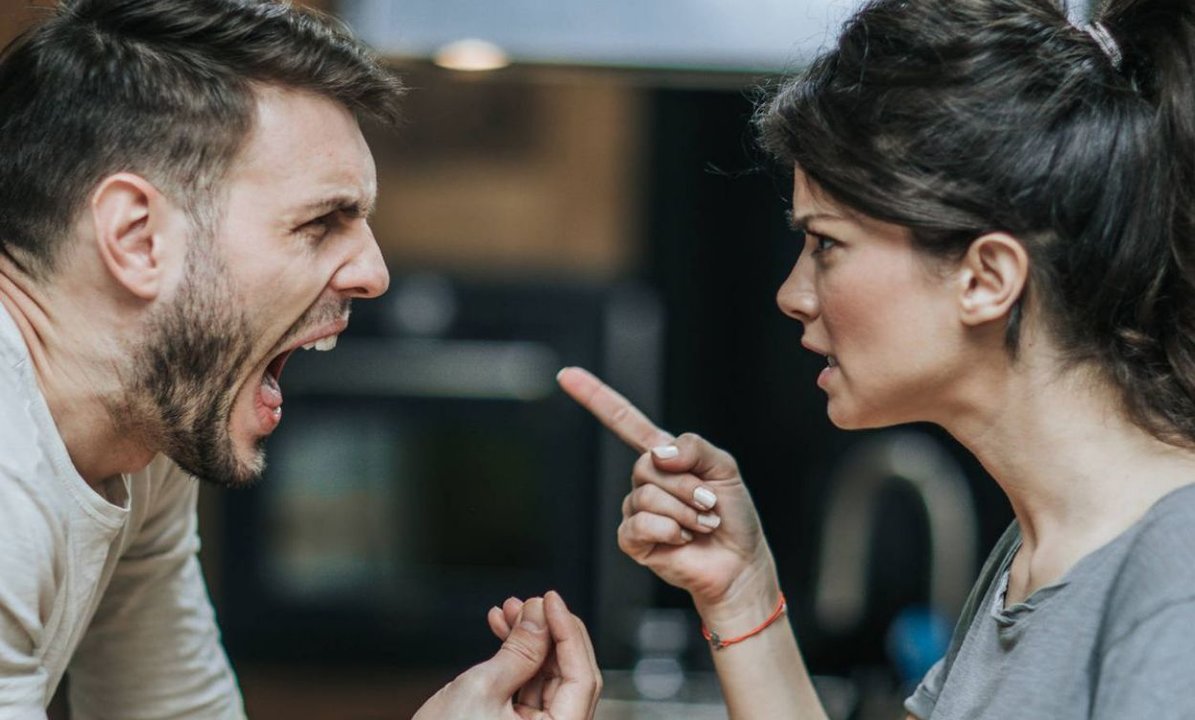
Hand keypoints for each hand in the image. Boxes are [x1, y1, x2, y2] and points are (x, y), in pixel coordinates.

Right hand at [414, 592, 600, 719]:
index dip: (568, 632)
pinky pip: (530, 687)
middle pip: (568, 674)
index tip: (551, 601)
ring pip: (548, 677)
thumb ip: (518, 651)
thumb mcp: (482, 689)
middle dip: (547, 632)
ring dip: (529, 641)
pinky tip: (504, 632)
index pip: (581, 677)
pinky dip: (518, 660)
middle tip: (530, 604)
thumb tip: (539, 616)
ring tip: (509, 612)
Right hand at [556, 367, 776, 611]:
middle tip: (708, 504)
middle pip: (646, 465)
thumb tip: (659, 454)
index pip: (623, 421)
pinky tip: (682, 538)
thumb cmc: (732, 515)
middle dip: (687, 486)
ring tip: (702, 524)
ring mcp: (635, 510)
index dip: (595, 397)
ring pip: (647, 496)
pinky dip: (669, 531)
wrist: (738, 561)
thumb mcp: (724, 467)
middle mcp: (645, 480)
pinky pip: (640, 525)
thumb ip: (694, 448)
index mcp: (663, 456)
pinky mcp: (633, 540)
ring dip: (685, 512)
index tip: (566, 375)